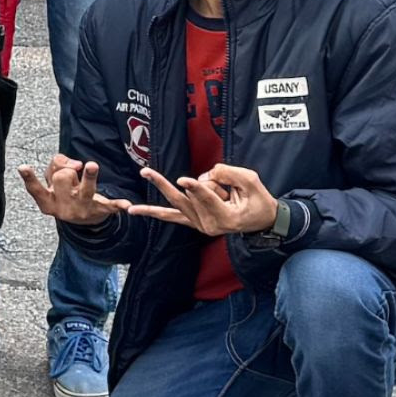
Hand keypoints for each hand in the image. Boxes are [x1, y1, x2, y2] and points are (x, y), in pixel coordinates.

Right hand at [19, 153, 128, 226]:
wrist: (84, 223)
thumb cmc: (66, 193)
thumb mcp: (54, 183)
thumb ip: (58, 165)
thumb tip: (76, 164)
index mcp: (48, 203)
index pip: (36, 190)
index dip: (29, 178)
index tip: (23, 166)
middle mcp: (63, 208)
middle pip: (62, 178)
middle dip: (67, 170)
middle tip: (72, 175)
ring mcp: (82, 210)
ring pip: (85, 188)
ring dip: (89, 176)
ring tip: (91, 165)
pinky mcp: (100, 211)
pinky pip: (110, 206)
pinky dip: (119, 205)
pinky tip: (127, 205)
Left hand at [128, 163, 281, 236]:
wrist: (261, 220)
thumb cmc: (259, 200)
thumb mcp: (251, 182)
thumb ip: (228, 174)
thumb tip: (203, 175)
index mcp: (226, 218)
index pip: (207, 198)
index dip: (196, 187)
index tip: (183, 179)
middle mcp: (209, 225)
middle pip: (187, 199)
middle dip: (167, 186)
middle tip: (145, 172)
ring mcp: (199, 225)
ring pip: (180, 202)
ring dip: (172, 198)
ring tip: (153, 204)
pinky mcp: (193, 221)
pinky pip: (171, 215)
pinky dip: (154, 212)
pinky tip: (134, 211)